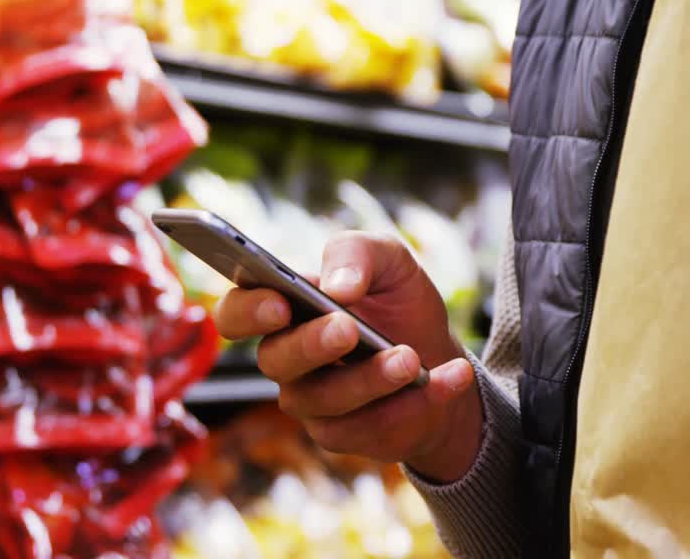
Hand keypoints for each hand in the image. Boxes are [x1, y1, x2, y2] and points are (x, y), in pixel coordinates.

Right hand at [213, 231, 482, 482]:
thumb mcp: (389, 261)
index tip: (280, 304)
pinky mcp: (346, 435)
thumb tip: (338, 287)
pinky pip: (375, 426)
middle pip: (275, 360)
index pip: (236, 313)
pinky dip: (420, 400)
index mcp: (284, 309)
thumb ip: (358, 254)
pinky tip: (452, 375)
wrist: (439, 356)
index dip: (248, 311)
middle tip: (349, 329)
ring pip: (326, 400)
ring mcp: (313, 403)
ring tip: (411, 357)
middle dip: (312, 345)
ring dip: (371, 378)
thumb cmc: (396, 303)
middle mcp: (287, 359)